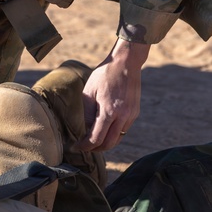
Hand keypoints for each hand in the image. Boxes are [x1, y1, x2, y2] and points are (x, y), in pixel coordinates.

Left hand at [76, 37, 147, 151]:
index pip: (96, 138)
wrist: (125, 63)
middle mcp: (122, 116)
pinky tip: (105, 128)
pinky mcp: (135, 112)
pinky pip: (124, 129)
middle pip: (109, 144)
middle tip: (85, 147)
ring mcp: (131, 115)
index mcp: (108, 111)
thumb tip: (86, 130)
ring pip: (118, 138)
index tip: (77, 146)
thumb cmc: (104, 75)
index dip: (85, 146)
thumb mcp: (89, 92)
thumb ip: (87, 114)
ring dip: (106, 143)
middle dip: (95, 149)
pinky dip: (114, 133)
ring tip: (94, 139)